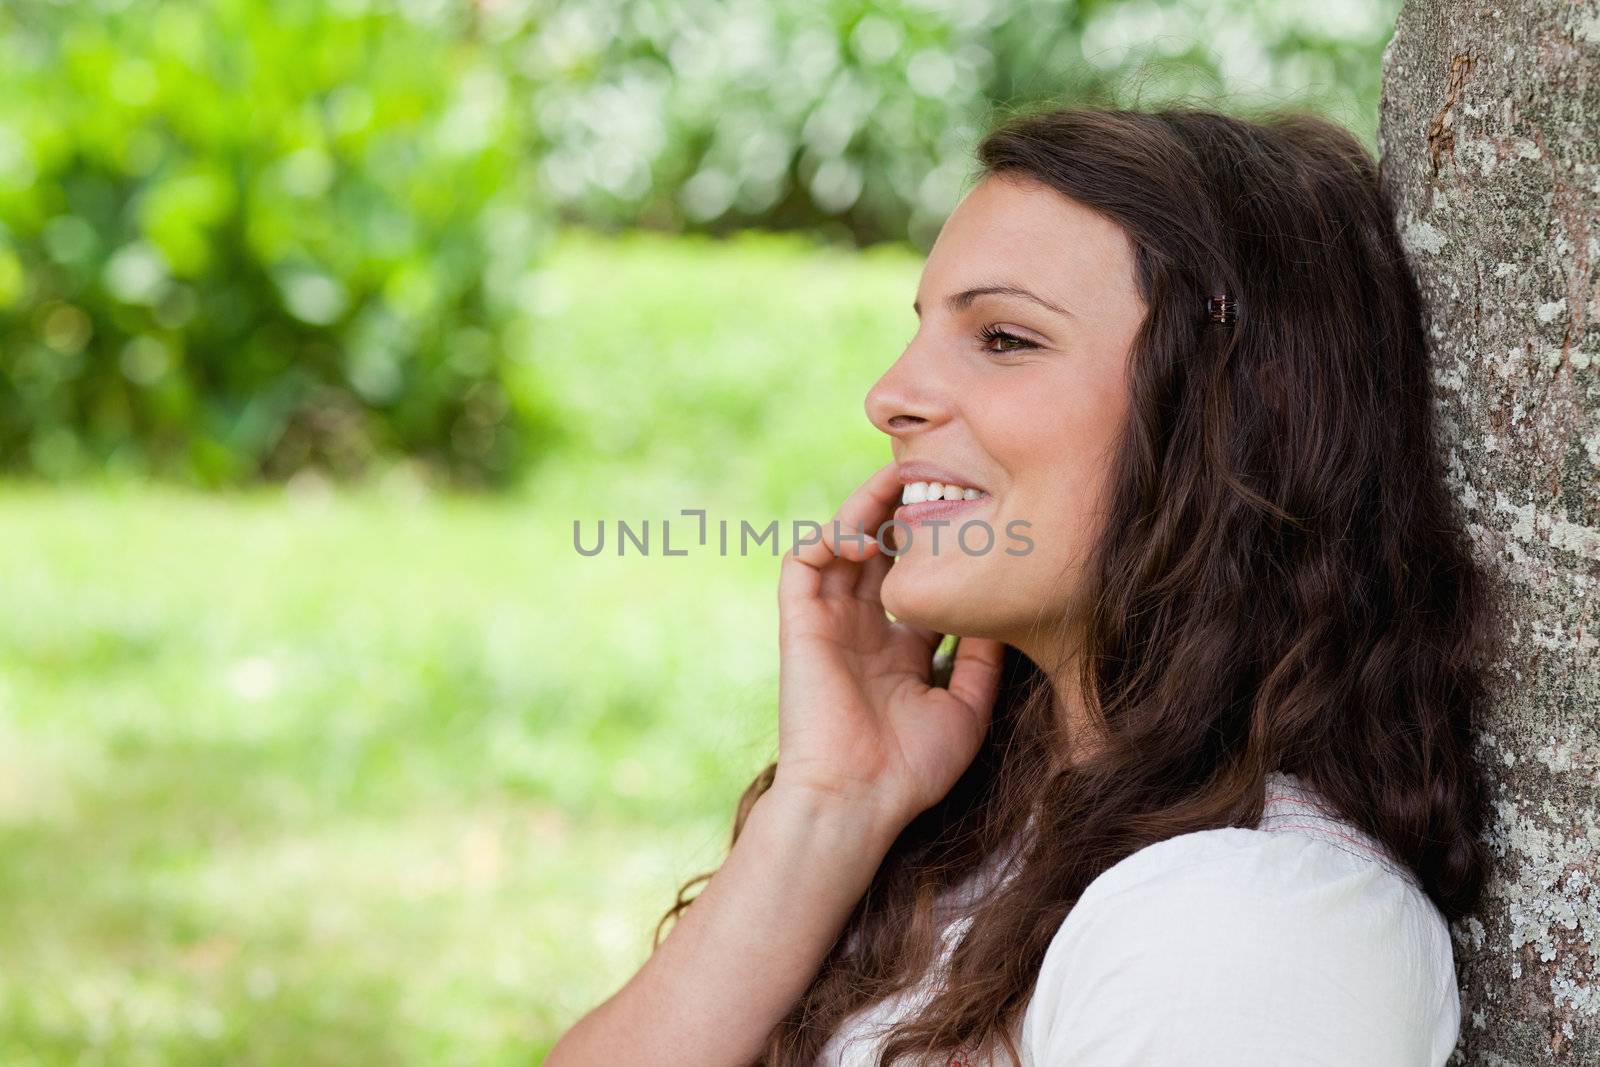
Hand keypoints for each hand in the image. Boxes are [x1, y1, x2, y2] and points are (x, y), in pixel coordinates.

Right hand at [773, 460, 1006, 830]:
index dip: (934, 545)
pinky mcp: (799, 625)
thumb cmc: (911, 769)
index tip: (971, 516)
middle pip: (878, 550)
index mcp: (897, 650)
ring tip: (895, 482)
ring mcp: (829, 625)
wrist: (857, 800)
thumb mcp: (966, 709)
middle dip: (900, 510)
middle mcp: (862, 631)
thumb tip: (1002, 613)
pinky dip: (827, 536)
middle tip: (932, 474)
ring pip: (840, 544)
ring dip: (864, 508)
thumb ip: (981, 661)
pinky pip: (802, 563)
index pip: (913, 579)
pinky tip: (862, 534)